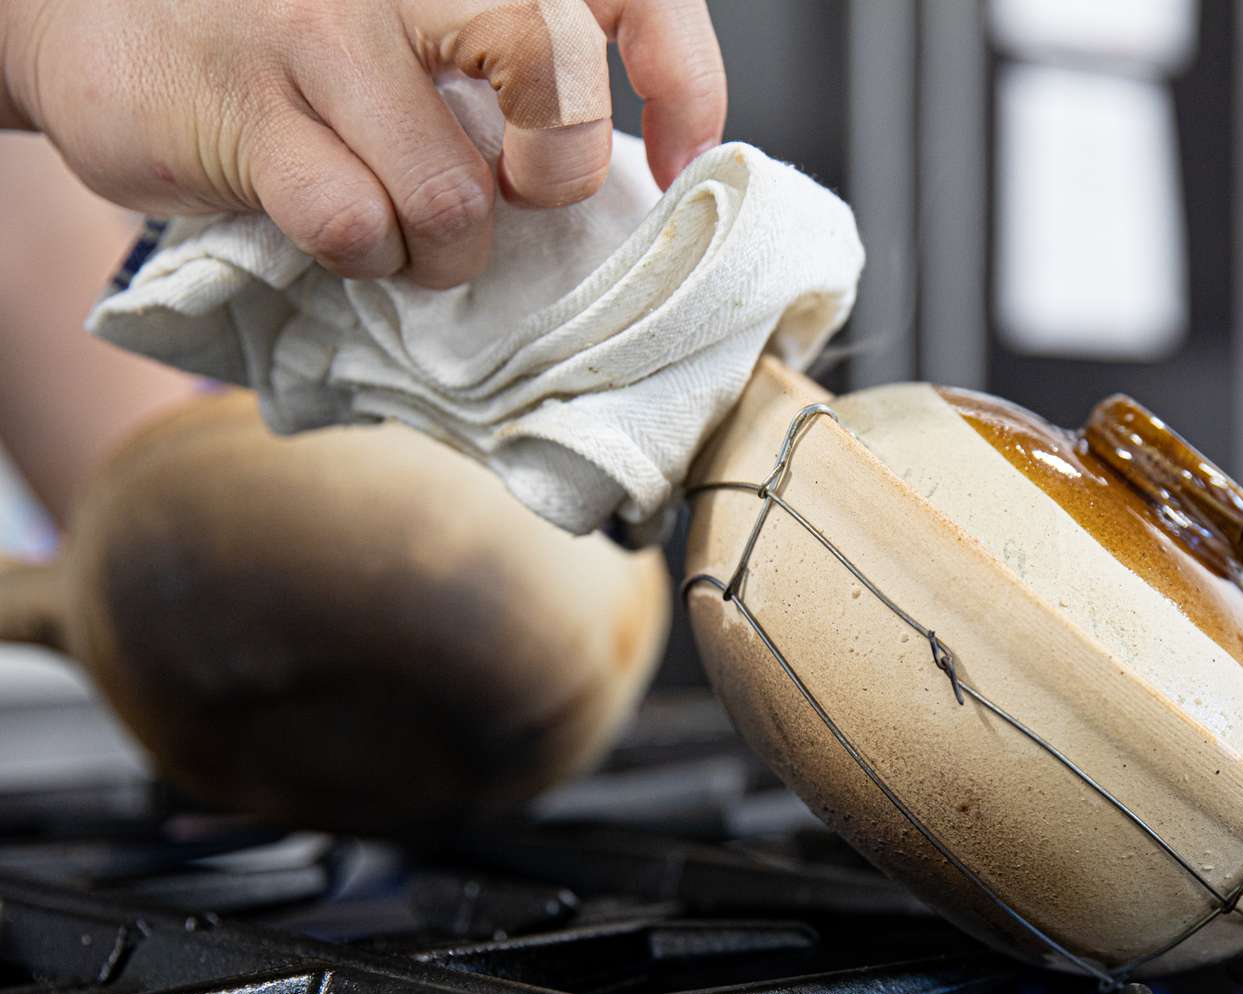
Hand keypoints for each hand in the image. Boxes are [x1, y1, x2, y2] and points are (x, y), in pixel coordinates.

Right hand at [0, 0, 725, 288]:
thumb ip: (515, 57)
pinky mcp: (248, 111)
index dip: (682, 77)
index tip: (676, 155)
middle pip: (558, 77)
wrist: (97, 12)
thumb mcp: (414, 15)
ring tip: (405, 229)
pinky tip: (336, 229)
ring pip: (455, 195)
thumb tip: (638, 155)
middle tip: (515, 192)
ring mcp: (321, 30)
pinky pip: (356, 227)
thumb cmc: (293, 36)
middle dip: (556, 174)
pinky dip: (362, 257)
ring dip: (443, 250)